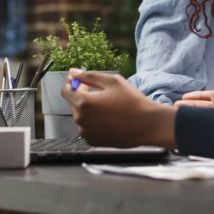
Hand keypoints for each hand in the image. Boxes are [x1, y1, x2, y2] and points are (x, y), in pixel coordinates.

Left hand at [62, 70, 176, 148]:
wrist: (146, 125)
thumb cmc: (132, 102)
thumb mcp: (112, 82)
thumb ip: (89, 76)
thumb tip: (74, 72)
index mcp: (84, 103)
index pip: (66, 91)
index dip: (70, 83)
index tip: (76, 80)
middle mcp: (81, 119)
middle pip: (73, 103)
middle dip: (82, 95)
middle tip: (100, 92)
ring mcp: (86, 132)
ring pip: (81, 116)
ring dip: (88, 109)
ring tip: (108, 107)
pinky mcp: (93, 141)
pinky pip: (86, 128)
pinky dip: (93, 122)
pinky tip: (108, 118)